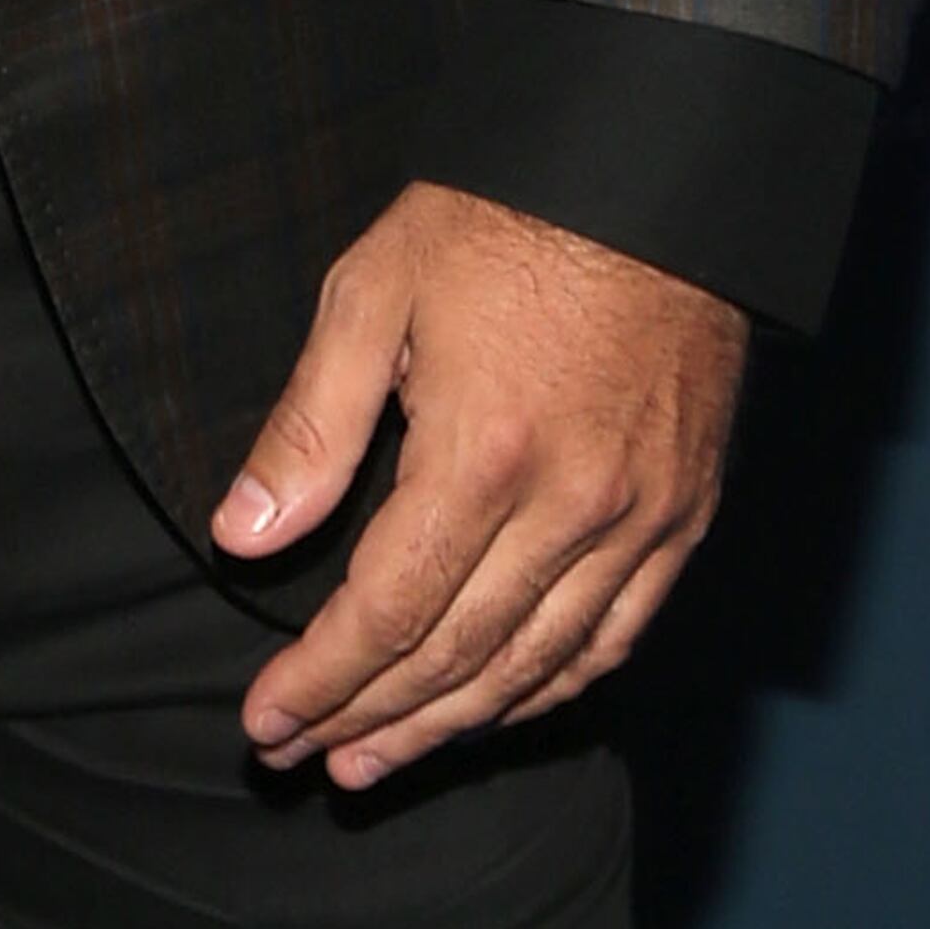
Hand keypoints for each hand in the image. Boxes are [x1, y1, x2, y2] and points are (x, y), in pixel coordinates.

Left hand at [211, 183, 744, 791]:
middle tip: (300, 759)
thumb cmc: (503, 217)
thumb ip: (311, 425)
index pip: (387, 611)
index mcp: (484, 453)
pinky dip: (548, 691)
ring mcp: (642, 518)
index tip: (263, 720)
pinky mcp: (685, 512)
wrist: (655, 169)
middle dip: (367, 718)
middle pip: (456, 656)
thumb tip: (243, 534)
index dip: (319, 679)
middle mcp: (572, 507)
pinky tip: (496, 709)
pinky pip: (615, 638)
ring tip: (375, 759)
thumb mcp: (375, 290)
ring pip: (536, 667)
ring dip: (449, 727)